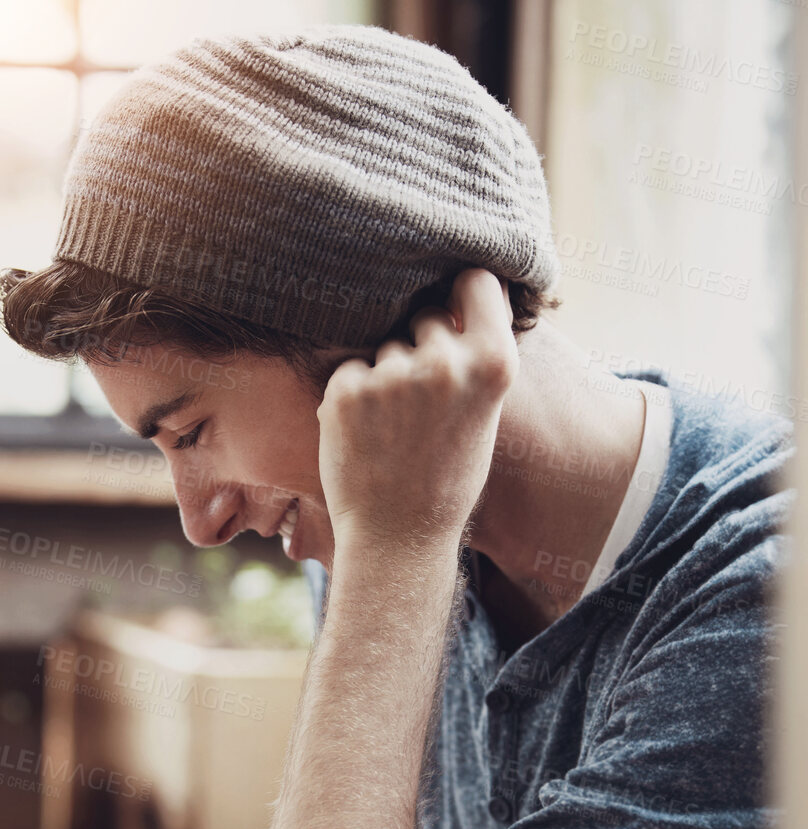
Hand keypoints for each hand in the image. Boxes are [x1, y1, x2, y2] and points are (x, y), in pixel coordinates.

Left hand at [317, 268, 517, 551]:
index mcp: (493, 364)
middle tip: (421, 405)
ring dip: (384, 375)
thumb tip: (455, 294)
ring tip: (395, 430)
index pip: (476, 280)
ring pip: (384, 347)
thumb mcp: (484, 411)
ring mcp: (391, 375)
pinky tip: (366, 436)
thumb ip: (474, 355)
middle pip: (424, 316)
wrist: (398, 537)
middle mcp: (444, 362)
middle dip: (418, 345)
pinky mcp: (346, 390)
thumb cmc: (445, 477)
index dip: (462, 289)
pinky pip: (349, 369)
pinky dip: (352, 395)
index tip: (454, 302)